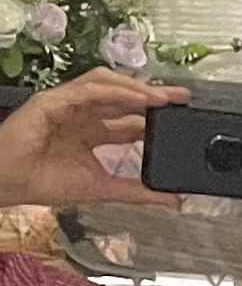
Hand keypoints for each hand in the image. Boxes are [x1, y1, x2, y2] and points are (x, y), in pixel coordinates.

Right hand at [0, 71, 177, 209]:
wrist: (9, 182)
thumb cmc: (44, 182)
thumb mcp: (103, 188)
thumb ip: (139, 192)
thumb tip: (174, 199)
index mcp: (91, 132)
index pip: (128, 118)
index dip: (154, 115)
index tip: (181, 116)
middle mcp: (81, 114)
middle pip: (122, 97)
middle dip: (152, 95)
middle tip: (181, 97)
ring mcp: (66, 104)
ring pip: (106, 86)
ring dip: (136, 89)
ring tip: (163, 97)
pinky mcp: (53, 100)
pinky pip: (88, 90)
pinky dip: (115, 92)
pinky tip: (137, 98)